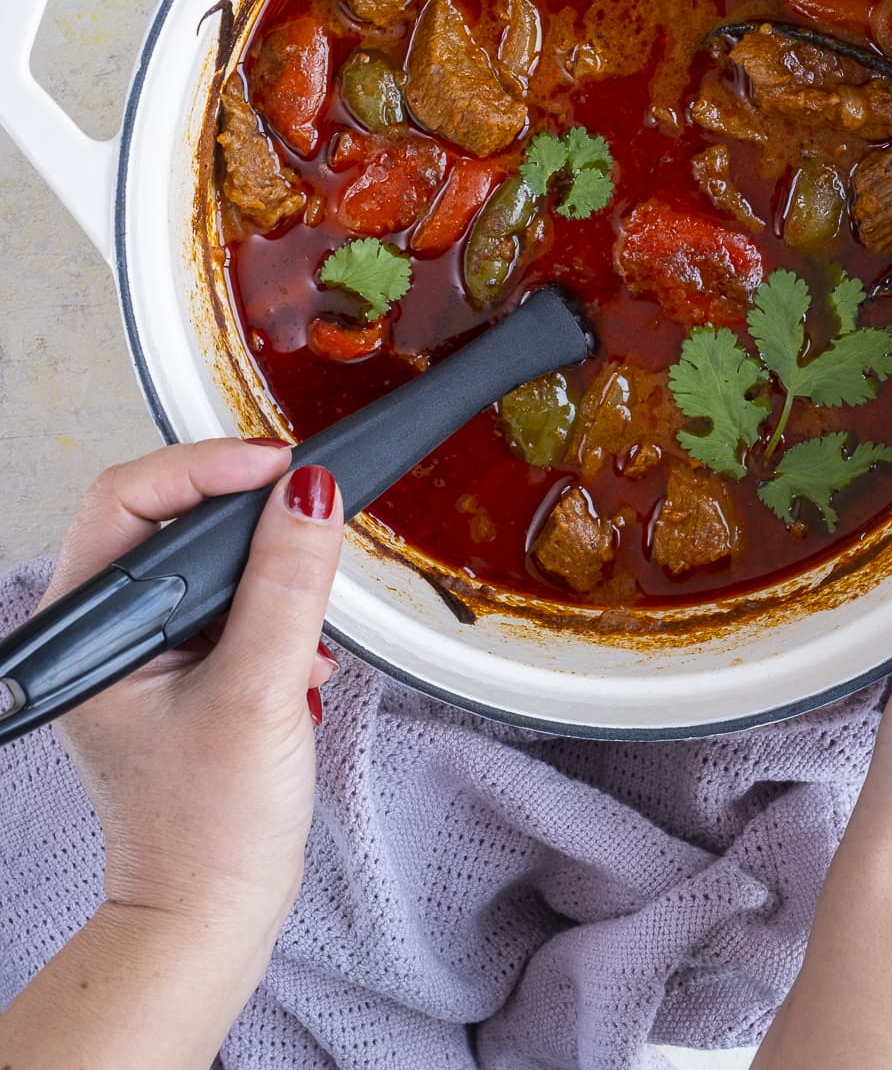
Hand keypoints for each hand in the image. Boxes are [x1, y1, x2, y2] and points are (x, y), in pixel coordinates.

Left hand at [42, 439, 342, 977]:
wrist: (211, 919)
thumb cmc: (209, 832)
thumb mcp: (259, 692)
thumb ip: (287, 584)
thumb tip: (312, 491)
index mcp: (89, 628)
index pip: (131, 497)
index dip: (208, 465)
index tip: (281, 463)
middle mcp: (105, 631)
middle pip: (172, 519)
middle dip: (250, 519)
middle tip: (309, 514)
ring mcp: (142, 652)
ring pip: (208, 559)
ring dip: (270, 573)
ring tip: (307, 620)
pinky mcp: (180, 671)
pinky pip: (230, 603)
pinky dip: (274, 612)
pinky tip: (302, 657)